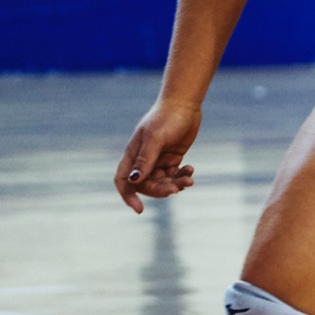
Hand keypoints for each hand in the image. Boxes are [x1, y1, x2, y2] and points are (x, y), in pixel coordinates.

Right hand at [115, 98, 202, 212]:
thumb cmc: (166, 118)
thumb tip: (134, 180)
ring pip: (163, 182)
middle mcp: (143, 160)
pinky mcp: (172, 159)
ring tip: (189, 179)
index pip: (123, 181)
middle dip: (160, 190)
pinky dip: (183, 176)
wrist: (184, 105)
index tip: (139, 209)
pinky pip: (174, 175)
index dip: (128, 196)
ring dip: (175, 184)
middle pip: (146, 185)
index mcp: (132, 155)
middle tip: (177, 189)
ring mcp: (158, 160)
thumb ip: (145, 159)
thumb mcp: (155, 138)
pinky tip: (191, 170)